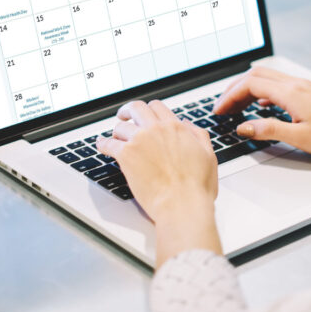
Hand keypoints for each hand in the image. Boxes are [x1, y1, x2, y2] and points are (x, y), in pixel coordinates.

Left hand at [96, 100, 217, 222]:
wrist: (182, 204)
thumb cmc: (196, 187)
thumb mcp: (208, 155)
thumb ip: (198, 135)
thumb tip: (187, 125)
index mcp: (176, 128)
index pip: (157, 107)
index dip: (149, 109)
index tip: (144, 115)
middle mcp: (156, 130)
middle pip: (136, 108)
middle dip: (128, 111)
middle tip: (124, 116)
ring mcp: (139, 141)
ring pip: (121, 127)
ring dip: (117, 131)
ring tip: (116, 137)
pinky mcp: (126, 156)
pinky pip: (108, 144)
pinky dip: (102, 143)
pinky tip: (101, 144)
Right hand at [213, 67, 310, 157]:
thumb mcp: (299, 138)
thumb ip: (268, 130)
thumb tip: (244, 126)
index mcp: (291, 92)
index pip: (251, 84)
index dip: (230, 95)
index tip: (219, 109)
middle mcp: (296, 84)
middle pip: (256, 75)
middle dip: (235, 88)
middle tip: (223, 106)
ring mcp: (304, 85)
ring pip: (268, 78)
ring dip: (248, 89)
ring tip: (236, 107)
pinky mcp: (309, 91)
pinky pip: (279, 84)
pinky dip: (263, 91)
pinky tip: (261, 105)